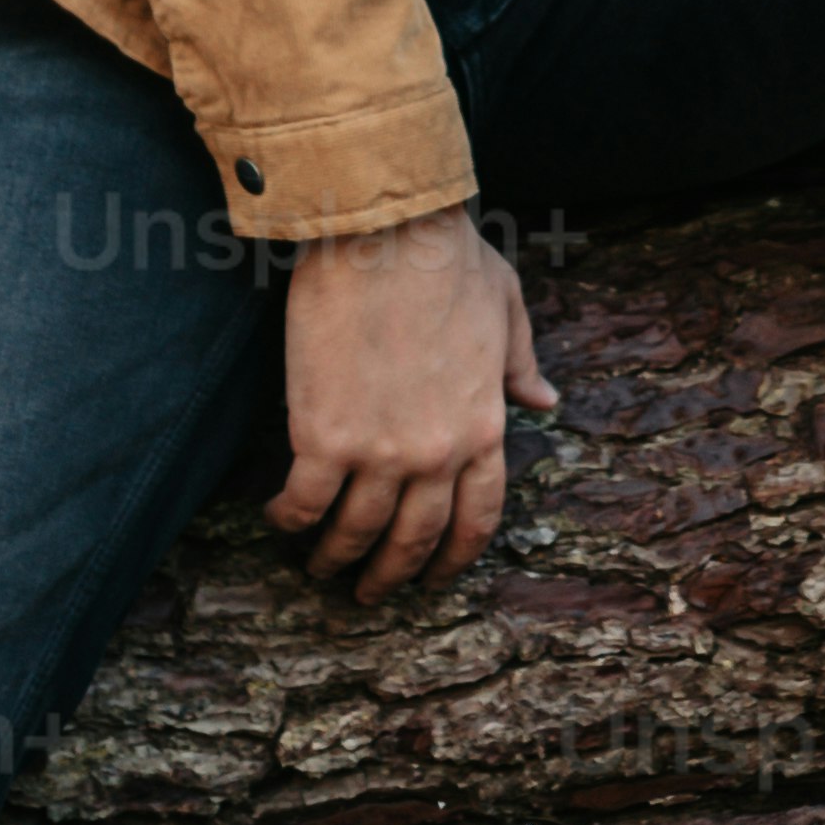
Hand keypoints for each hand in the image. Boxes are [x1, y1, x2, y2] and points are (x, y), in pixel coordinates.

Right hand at [268, 207, 554, 597]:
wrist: (385, 232)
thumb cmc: (447, 257)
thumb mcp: (507, 307)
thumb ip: (521, 364)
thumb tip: (545, 401)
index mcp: (484, 427)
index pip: (477, 518)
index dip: (453, 557)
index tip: (433, 576)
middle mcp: (437, 454)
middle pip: (415, 540)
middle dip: (390, 575)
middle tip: (369, 592)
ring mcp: (381, 452)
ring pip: (356, 533)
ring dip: (334, 558)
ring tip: (318, 565)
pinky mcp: (325, 438)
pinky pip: (306, 503)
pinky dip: (291, 520)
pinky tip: (280, 518)